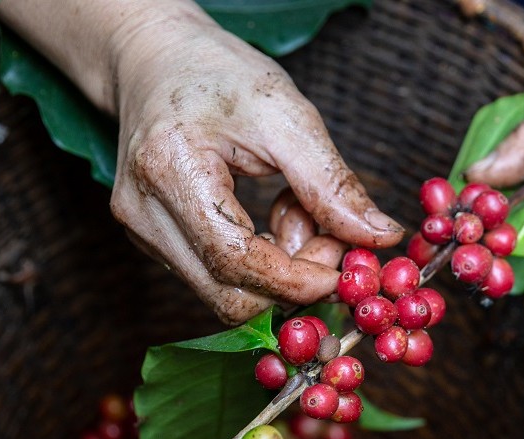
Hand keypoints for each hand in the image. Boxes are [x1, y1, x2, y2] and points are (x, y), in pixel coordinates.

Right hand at [106, 15, 402, 323]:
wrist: (158, 59)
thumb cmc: (220, 74)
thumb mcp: (288, 115)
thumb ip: (332, 184)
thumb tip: (382, 236)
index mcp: (171, 172)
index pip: (235, 261)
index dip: (297, 279)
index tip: (345, 268)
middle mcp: (142, 213)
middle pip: (227, 295)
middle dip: (293, 279)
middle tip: (330, 234)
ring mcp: (141, 232)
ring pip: (224, 292)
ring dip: (279, 270)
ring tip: (295, 208)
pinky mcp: (152, 241)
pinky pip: (217, 277)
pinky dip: (260, 261)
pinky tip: (272, 216)